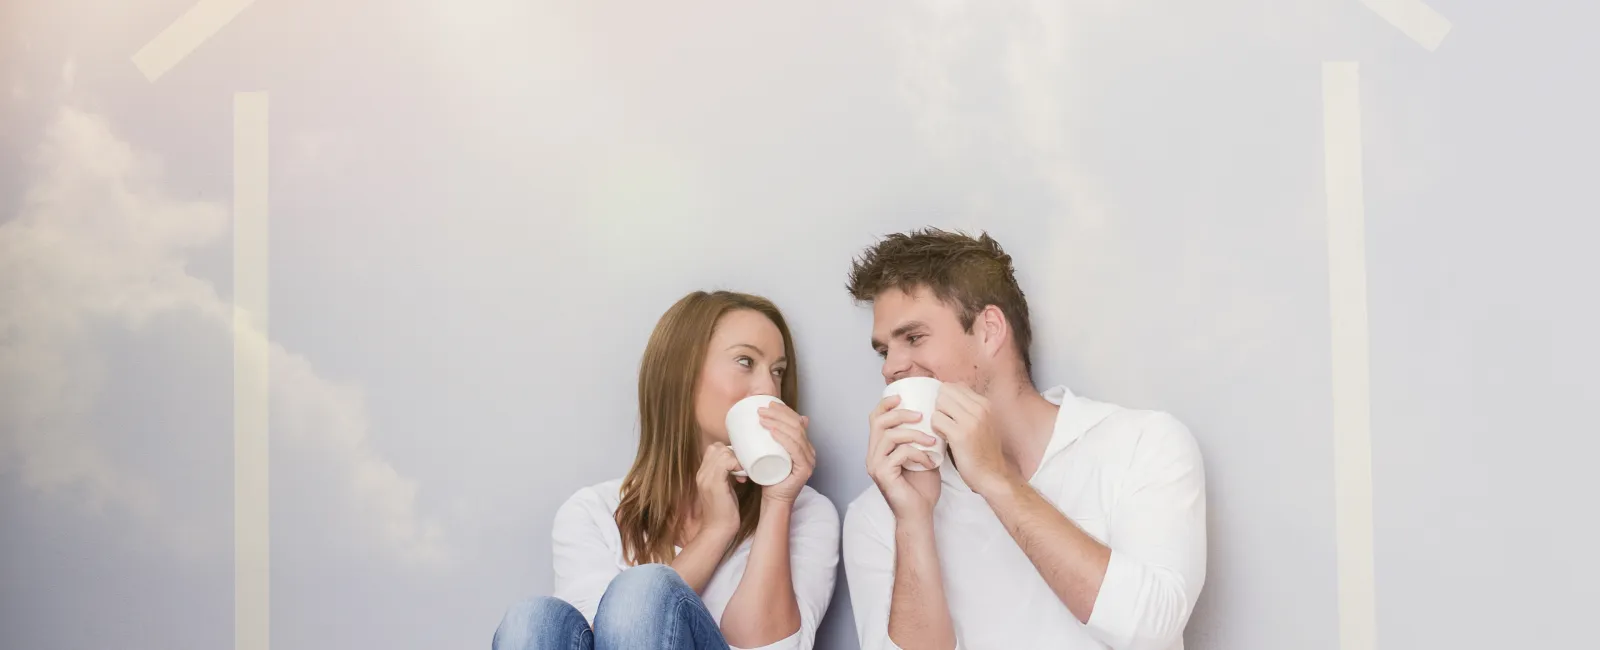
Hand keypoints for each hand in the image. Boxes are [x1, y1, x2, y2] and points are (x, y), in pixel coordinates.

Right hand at [696, 442, 744, 535]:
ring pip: (722, 452)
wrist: (718, 530)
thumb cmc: (725, 511)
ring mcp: (706, 478)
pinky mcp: (714, 484)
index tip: (738, 467)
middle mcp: (701, 474)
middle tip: (741, 470)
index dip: (728, 453)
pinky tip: (742, 478)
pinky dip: (737, 465)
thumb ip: (726, 474)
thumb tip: (738, 462)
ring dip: (736, 460)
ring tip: (742, 475)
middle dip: (733, 455)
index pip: (713, 449)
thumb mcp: (724, 488)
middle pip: (717, 448)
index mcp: (702, 474)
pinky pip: (726, 462)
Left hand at [757, 401, 815, 503]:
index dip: (784, 411)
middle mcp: (810, 451)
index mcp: (804, 445)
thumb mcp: (770, 453)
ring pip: (796, 435)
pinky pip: (795, 450)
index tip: (767, 404)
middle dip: (778, 415)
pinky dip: (784, 439)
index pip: (797, 422)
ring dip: (778, 423)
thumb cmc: (770, 477)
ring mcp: (809, 460)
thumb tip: (768, 424)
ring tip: (762, 419)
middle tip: (761, 411)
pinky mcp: (805, 469)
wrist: (774, 500)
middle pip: (796, 426)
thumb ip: (771, 441)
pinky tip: (773, 432)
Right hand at [866, 394, 942, 521]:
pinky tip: (931, 462)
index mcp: (879, 448)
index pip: (875, 418)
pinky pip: (899, 454)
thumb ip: (921, 438)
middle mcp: (873, 455)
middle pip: (878, 422)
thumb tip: (935, 415)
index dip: (885, 404)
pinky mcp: (883, 475)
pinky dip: (918, 454)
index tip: (902, 396)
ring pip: (889, 436)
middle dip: (900, 414)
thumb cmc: (921, 488)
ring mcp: (875, 465)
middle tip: (921, 415)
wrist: (920, 514)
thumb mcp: (923, 455)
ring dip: (914, 434)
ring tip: (932, 440)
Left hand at [932, 383, 1013, 495]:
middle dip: (940, 406)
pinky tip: (943, 438)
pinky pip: (936, 420)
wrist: (993, 475)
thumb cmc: (983, 451)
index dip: (946, 399)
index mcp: (984, 404)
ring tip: (945, 431)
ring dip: (937, 417)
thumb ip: (969, 406)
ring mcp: (971, 421)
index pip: (954, 386)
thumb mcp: (982, 422)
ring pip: (939, 403)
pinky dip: (935, 428)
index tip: (949, 415)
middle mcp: (980, 408)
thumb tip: (950, 390)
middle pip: (945, 391)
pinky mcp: (960, 435)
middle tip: (945, 423)